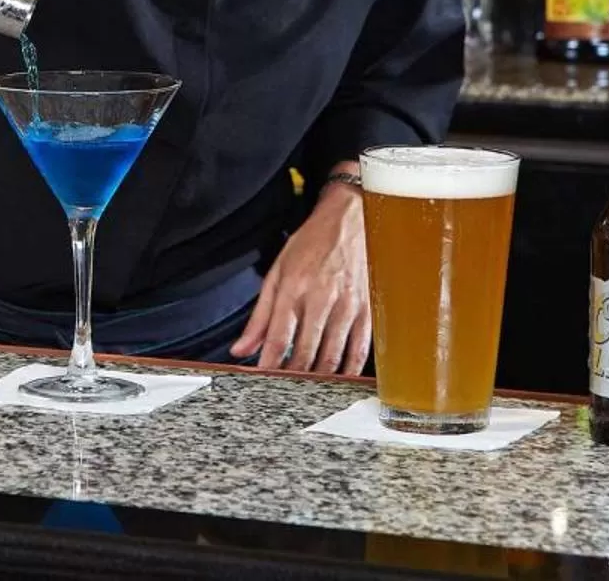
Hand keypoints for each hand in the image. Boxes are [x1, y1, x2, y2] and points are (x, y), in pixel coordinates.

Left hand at [229, 173, 369, 374]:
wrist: (351, 218)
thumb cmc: (313, 243)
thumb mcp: (278, 271)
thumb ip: (260, 315)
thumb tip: (241, 348)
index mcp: (294, 287)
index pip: (278, 338)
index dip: (270, 365)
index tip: (262, 379)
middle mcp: (321, 297)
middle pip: (305, 352)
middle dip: (294, 376)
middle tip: (286, 389)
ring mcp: (347, 305)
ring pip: (332, 356)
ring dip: (319, 378)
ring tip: (309, 388)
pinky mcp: (367, 309)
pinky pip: (358, 349)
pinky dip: (347, 369)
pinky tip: (338, 377)